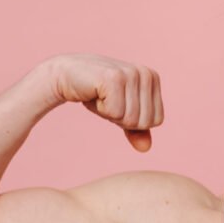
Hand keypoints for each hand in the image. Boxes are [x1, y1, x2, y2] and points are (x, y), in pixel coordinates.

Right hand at [48, 53, 164, 152]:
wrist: (67, 74)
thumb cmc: (97, 93)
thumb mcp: (121, 113)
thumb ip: (137, 130)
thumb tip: (146, 148)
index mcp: (153, 78)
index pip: (156, 120)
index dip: (134, 121)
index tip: (118, 104)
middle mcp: (146, 74)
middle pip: (144, 122)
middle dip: (122, 119)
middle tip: (108, 100)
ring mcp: (131, 74)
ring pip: (130, 119)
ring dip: (110, 113)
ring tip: (102, 96)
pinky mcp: (115, 77)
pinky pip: (115, 112)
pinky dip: (101, 109)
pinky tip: (95, 93)